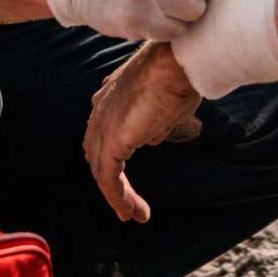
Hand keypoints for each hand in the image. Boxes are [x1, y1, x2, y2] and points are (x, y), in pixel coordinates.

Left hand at [83, 43, 200, 222]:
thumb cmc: (180, 73)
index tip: (126, 176)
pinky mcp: (112, 141)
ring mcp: (103, 124)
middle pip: (97, 153)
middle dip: (110, 180)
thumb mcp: (166, 100)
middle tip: (127, 202)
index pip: (103, 132)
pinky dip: (118, 198)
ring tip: (133, 215)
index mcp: (111, 95)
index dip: (112, 157)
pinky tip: (131, 212)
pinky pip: (108, 179)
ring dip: (118, 196)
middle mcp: (101, 109)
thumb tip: (151, 138)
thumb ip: (154, 121)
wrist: (178, 61)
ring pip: (102, 170)